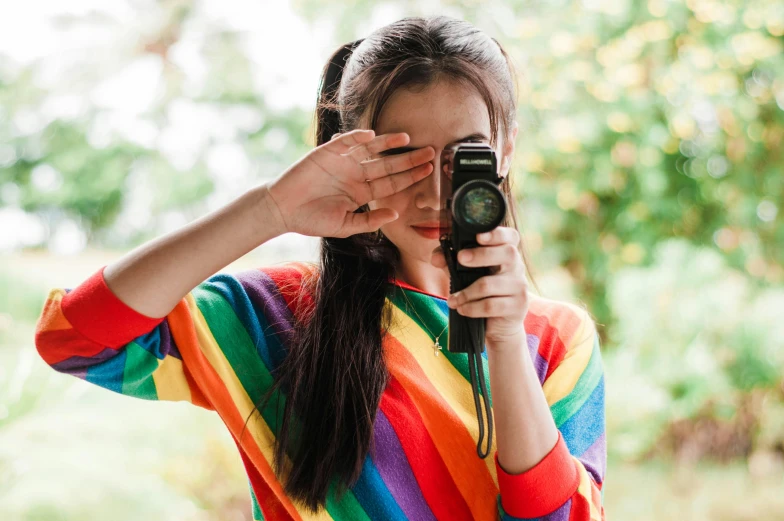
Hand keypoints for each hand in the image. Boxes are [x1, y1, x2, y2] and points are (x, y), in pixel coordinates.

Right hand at [264, 129, 434, 237]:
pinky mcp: (326, 153)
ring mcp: (342, 162)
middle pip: (387, 164)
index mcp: (361, 192)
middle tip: (430, 152)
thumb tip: (395, 215)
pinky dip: (357, 137)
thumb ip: (370, 220)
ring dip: (387, 143)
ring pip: (370, 149)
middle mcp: (355, 175)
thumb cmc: (312, 220)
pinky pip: (345, 142)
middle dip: (408, 158)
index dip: (409, 177)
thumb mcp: (345, 225)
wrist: (283, 210)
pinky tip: (371, 135)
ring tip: (406, 137)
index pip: (391, 183)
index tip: (428, 171)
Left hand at [431, 227, 529, 348]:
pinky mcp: (518, 306)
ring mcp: (520, 286)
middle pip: (507, 253)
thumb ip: (450, 261)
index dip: (497, 233)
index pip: (510, 236)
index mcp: (506, 253)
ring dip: (466, 293)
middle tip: (460, 259)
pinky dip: (471, 308)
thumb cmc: (480, 292)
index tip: (479, 236)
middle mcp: (517, 266)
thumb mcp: (464, 273)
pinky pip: (490, 305)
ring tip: (452, 300)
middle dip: (481, 255)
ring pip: (490, 284)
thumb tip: (436, 258)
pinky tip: (462, 309)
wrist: (497, 324)